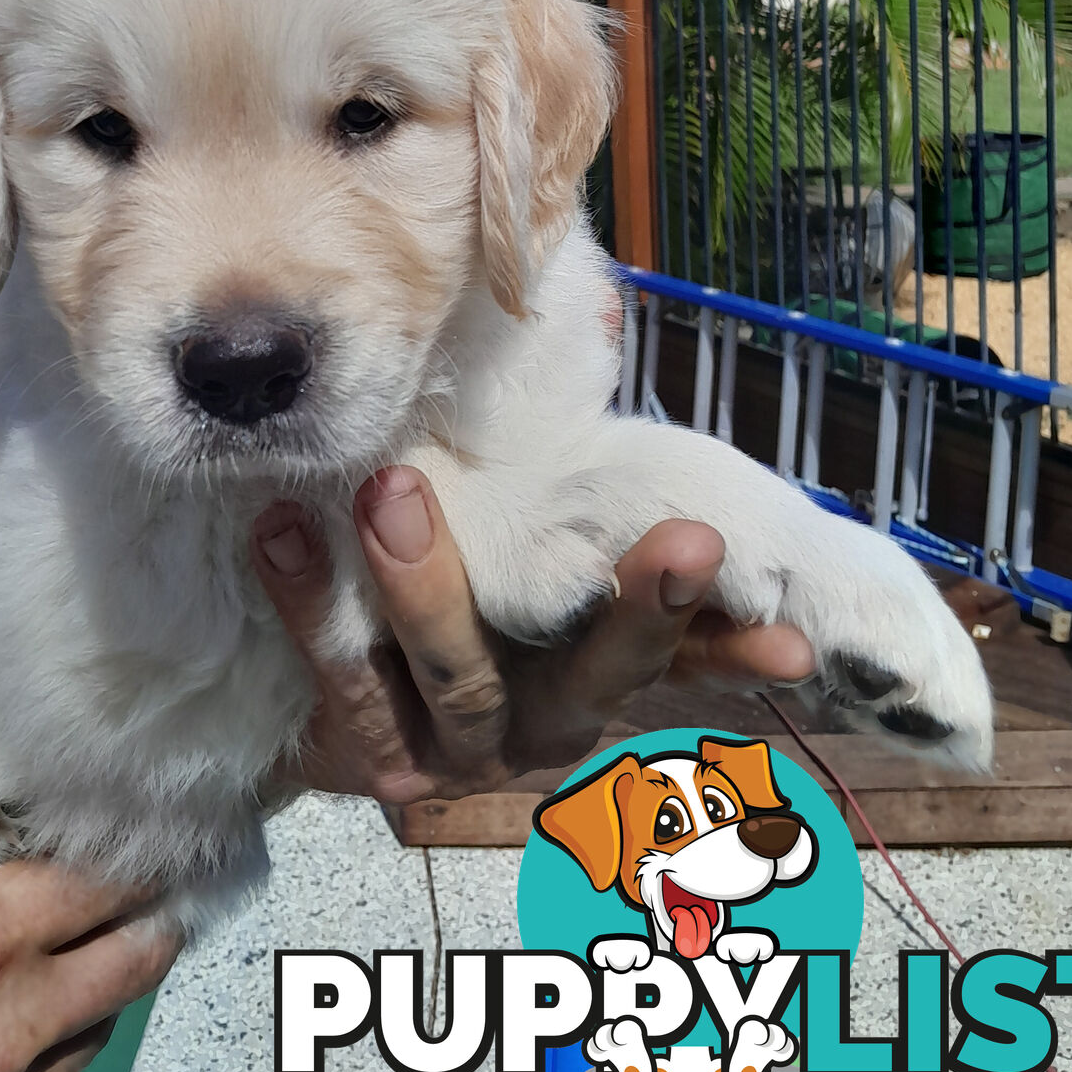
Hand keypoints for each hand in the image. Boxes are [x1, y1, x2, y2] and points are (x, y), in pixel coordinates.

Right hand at [0, 637, 179, 1071]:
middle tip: (138, 844)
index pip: (106, 877)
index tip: (138, 789)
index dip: (130, 830)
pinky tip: (33, 992)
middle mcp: (1, 1028)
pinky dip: (60, 1036)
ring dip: (106, 967)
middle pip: (133, 955)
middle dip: (142, 898)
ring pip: (101, 1024)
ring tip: (94, 910)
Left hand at [252, 469, 815, 801]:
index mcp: (605, 663)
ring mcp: (467, 746)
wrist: (342, 688)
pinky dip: (313, 604)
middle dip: (642, 612)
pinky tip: (280, 533)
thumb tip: (592, 313)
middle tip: (682, 543)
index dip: (736, 650)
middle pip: (605, 675)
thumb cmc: (461, 567)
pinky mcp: (380, 758)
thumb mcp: (527, 520)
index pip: (688, 655)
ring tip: (390, 492)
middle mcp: (554, 716)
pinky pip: (348, 685)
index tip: (791, 637)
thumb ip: (564, 451)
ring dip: (428, 584)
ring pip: (461, 675)